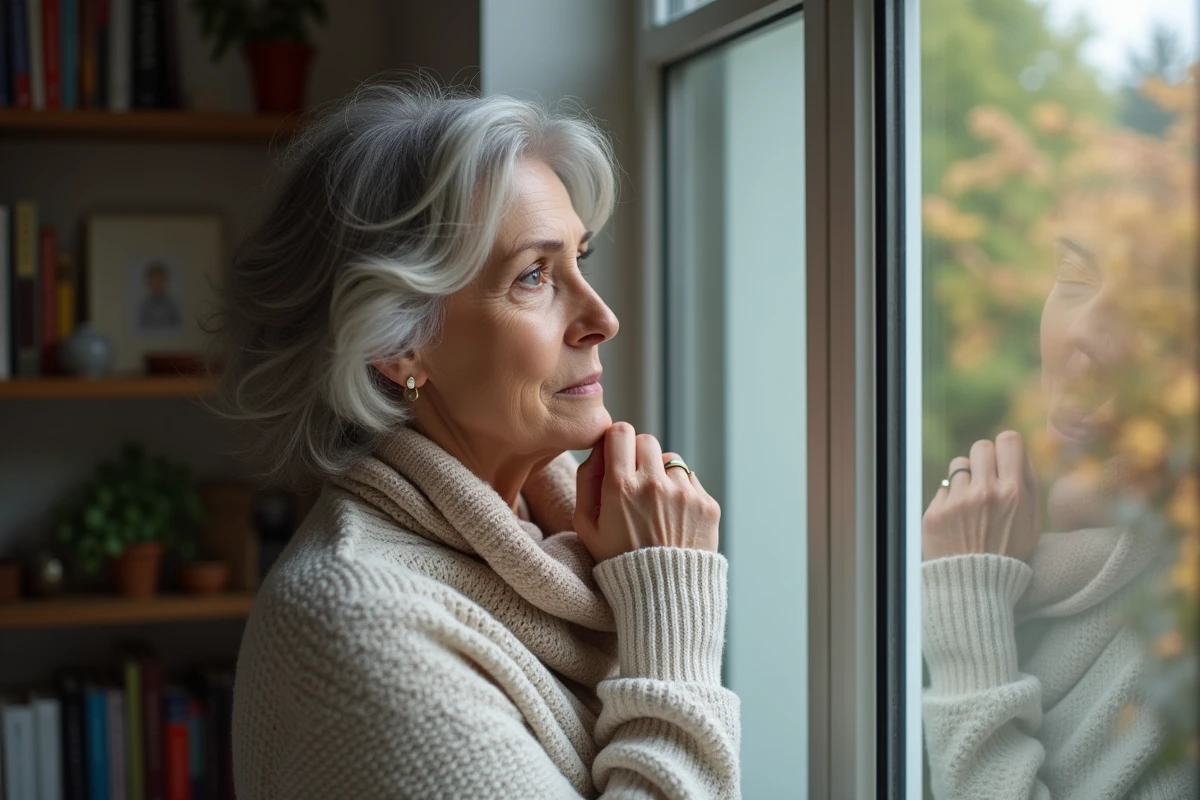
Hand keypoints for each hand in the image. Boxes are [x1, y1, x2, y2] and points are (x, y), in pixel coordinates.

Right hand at [573, 422, 720, 562]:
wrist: (663, 594)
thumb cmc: (618, 560)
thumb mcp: (586, 526)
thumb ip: (587, 480)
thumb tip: (598, 449)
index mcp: (621, 487)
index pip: (621, 432)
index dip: (616, 441)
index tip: (616, 456)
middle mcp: (654, 484)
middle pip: (647, 440)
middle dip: (638, 455)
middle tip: (635, 481)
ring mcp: (684, 493)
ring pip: (670, 460)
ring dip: (661, 474)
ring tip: (656, 506)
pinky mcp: (707, 504)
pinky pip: (691, 480)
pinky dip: (681, 492)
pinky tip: (673, 518)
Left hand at [922, 430, 1040, 561]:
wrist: (975, 586)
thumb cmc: (1008, 553)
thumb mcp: (1032, 523)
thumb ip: (1028, 485)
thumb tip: (1018, 452)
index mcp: (1013, 493)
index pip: (1008, 440)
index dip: (1006, 447)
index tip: (1003, 459)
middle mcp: (984, 492)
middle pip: (981, 446)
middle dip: (984, 459)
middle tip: (985, 479)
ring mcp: (957, 501)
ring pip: (958, 464)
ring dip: (965, 478)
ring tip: (971, 503)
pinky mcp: (935, 512)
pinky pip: (943, 489)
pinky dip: (949, 500)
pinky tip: (957, 521)